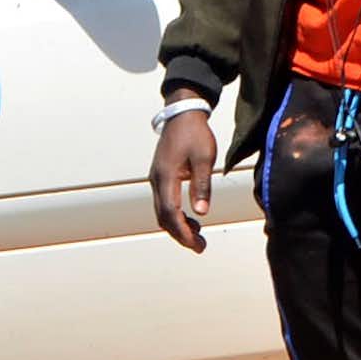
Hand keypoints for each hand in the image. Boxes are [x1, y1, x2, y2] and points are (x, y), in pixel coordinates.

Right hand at [149, 103, 218, 254]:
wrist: (183, 114)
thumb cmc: (194, 133)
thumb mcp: (203, 158)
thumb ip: (201, 186)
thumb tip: (201, 212)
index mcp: (166, 176)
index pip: (170, 213)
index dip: (182, 232)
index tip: (196, 244)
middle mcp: (157, 180)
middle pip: (163, 216)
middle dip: (180, 234)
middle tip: (200, 246)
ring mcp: (157, 178)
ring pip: (162, 211)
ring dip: (178, 226)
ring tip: (198, 235)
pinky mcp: (161, 176)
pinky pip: (164, 202)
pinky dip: (175, 215)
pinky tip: (192, 218)